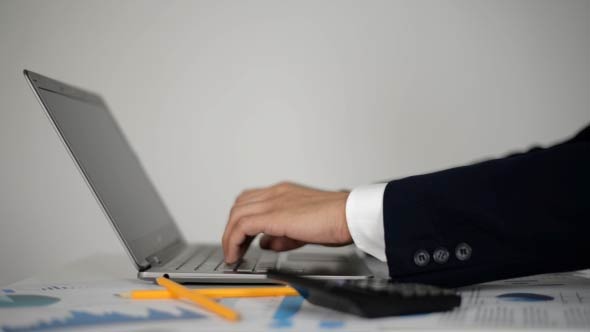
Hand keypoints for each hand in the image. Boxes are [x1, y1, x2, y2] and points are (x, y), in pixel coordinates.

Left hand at [222, 182, 351, 263]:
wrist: (349, 215)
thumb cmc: (336, 220)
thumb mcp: (303, 228)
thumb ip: (282, 235)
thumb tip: (266, 243)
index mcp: (284, 193)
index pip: (251, 200)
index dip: (241, 219)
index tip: (241, 238)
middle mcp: (276, 193)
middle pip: (240, 206)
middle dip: (232, 228)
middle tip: (234, 247)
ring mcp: (273, 201)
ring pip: (237, 215)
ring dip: (230, 236)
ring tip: (233, 254)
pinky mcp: (273, 215)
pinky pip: (243, 226)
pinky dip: (234, 240)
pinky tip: (236, 254)